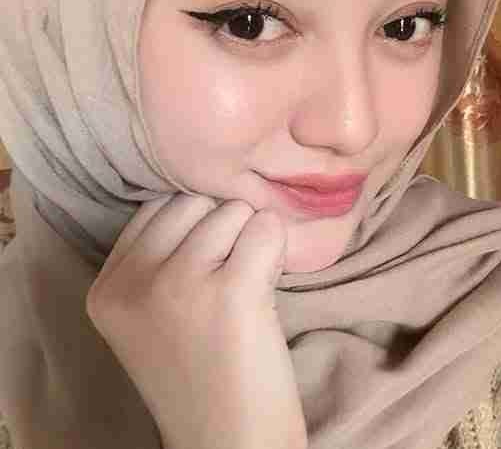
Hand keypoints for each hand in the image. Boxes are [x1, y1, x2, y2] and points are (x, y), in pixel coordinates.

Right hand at [85, 194, 307, 448]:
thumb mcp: (150, 312)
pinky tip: (266, 294)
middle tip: (228, 282)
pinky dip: (277, 253)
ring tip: (245, 293)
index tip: (204, 274)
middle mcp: (134, 282)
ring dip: (252, 244)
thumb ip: (160, 255)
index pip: (158, 208)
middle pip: (196, 202)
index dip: (195, 232)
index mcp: (108, 287)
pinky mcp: (231, 292)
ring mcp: (180, 284)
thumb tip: (210, 191)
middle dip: (224, 232)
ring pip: (234, 210)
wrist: (228, 443)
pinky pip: (268, 229)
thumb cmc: (200, 372)